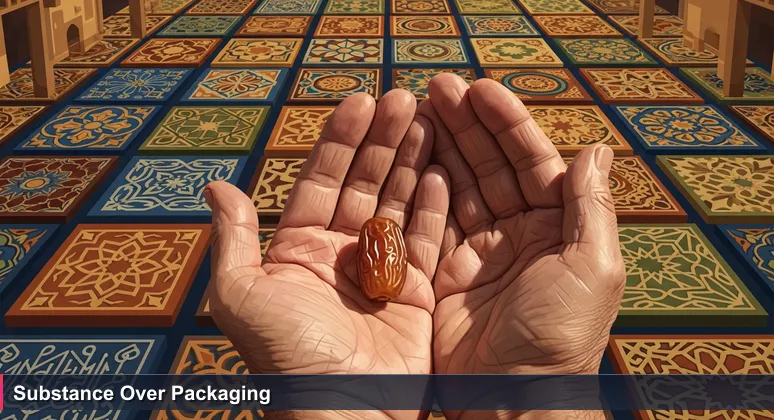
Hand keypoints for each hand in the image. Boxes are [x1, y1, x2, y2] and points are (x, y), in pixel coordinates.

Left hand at [205, 90, 450, 419]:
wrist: (342, 412)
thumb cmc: (287, 358)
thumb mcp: (242, 295)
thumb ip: (234, 238)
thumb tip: (215, 186)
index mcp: (301, 248)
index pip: (323, 178)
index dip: (341, 139)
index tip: (361, 101)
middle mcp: (343, 253)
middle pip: (367, 182)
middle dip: (385, 140)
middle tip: (405, 99)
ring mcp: (384, 269)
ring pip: (401, 201)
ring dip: (414, 160)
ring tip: (429, 119)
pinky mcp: (420, 291)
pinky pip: (431, 239)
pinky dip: (438, 205)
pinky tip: (443, 168)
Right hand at [419, 74, 624, 417]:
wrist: (512, 399)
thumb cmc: (561, 339)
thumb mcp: (592, 268)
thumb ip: (592, 208)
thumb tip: (596, 149)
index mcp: (558, 227)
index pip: (531, 161)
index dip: (507, 123)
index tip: (480, 89)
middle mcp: (518, 232)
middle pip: (490, 165)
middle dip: (466, 124)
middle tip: (437, 86)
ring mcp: (479, 250)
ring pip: (458, 185)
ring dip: (441, 146)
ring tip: (418, 108)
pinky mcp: (446, 271)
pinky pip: (431, 220)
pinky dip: (422, 187)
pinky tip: (411, 157)